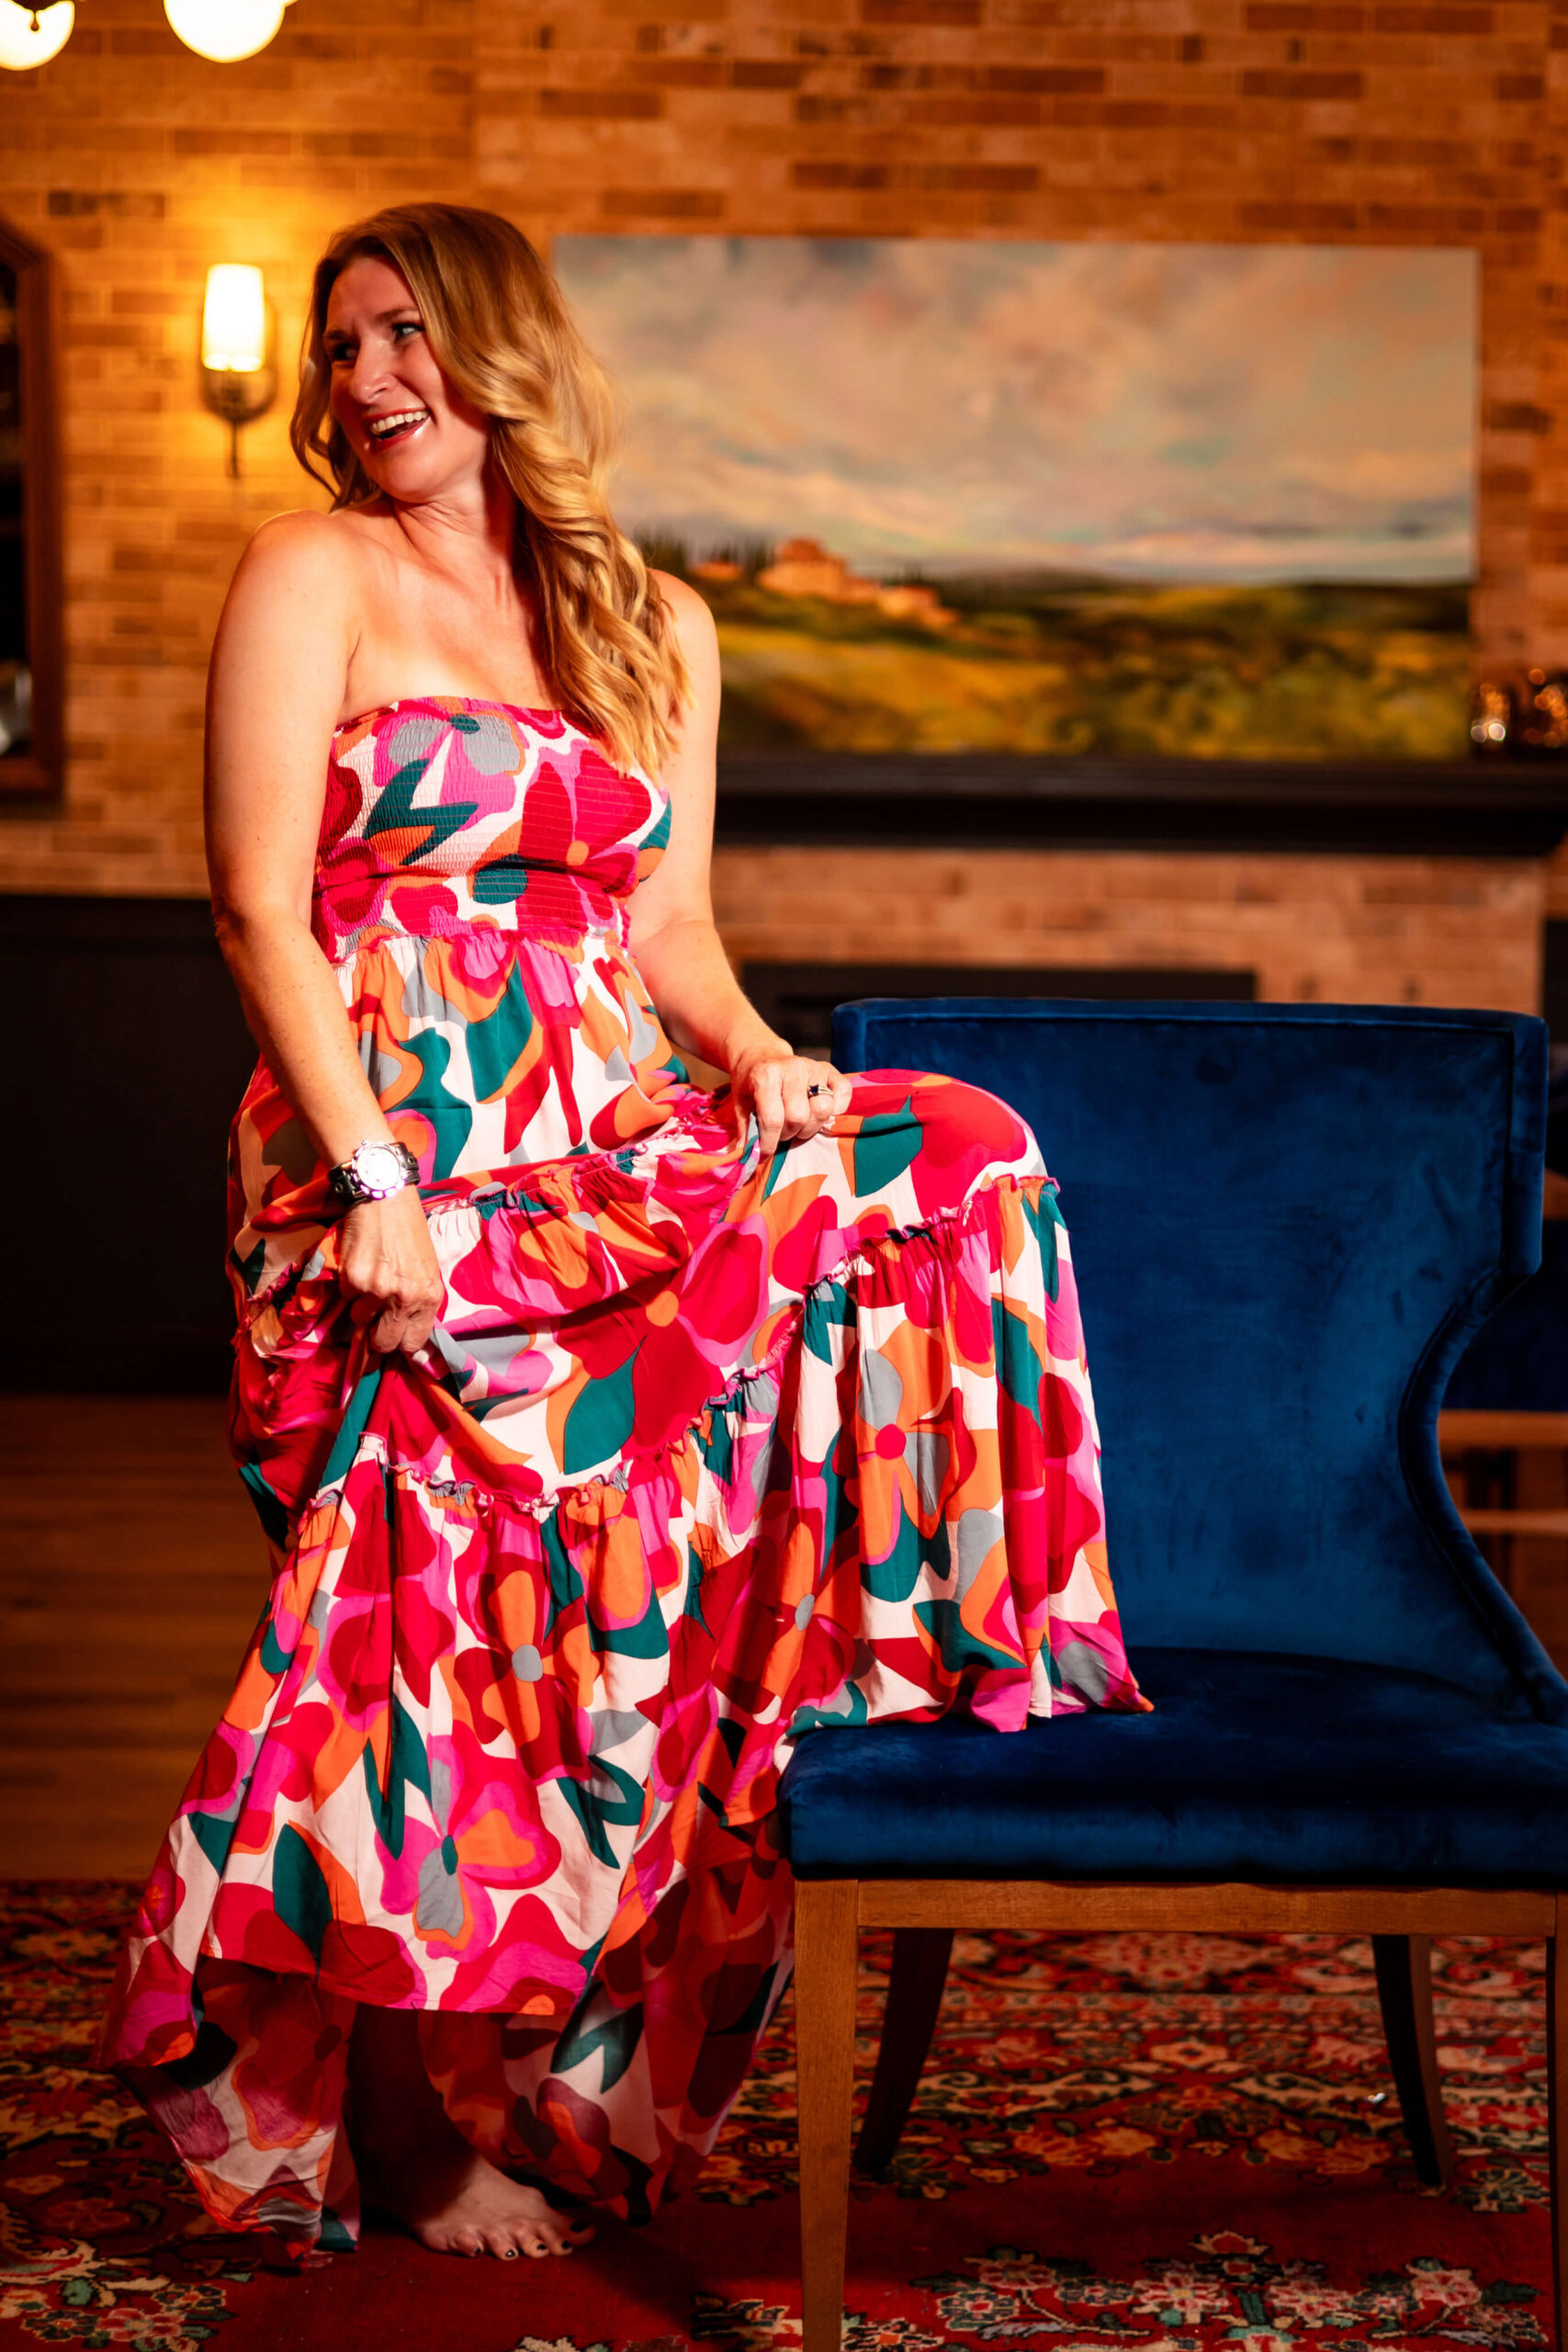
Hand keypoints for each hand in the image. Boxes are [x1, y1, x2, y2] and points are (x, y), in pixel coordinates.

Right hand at [336, 1184, 444, 1356]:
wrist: (385, 1198)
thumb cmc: (409, 1231)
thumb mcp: (427, 1269)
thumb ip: (419, 1301)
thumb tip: (407, 1335)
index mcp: (430, 1297)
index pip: (413, 1343)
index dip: (400, 1344)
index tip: (394, 1339)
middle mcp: (405, 1298)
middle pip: (384, 1343)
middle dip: (376, 1336)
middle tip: (375, 1319)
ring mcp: (377, 1291)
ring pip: (359, 1319)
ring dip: (361, 1306)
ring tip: (370, 1278)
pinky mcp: (353, 1280)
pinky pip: (346, 1297)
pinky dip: (350, 1286)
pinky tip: (360, 1263)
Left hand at [731, 1045, 852, 1158]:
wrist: (760, 1055)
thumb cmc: (751, 1083)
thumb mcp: (739, 1104)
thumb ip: (743, 1131)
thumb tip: (745, 1158)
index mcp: (766, 1076)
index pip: (772, 1119)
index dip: (769, 1143)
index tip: (764, 1154)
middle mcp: (792, 1069)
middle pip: (798, 1117)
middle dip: (788, 1134)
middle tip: (781, 1133)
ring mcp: (812, 1067)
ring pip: (822, 1108)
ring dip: (810, 1126)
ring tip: (798, 1126)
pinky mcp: (827, 1069)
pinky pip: (843, 1091)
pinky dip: (838, 1107)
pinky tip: (820, 1113)